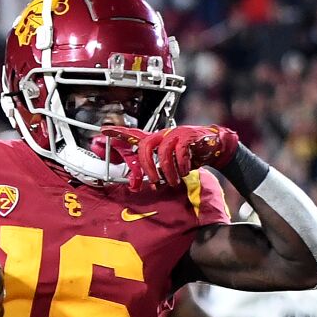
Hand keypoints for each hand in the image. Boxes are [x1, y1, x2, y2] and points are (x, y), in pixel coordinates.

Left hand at [100, 124, 239, 190]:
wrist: (213, 147)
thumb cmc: (188, 156)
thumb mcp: (168, 164)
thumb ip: (154, 172)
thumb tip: (136, 186)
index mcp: (156, 140)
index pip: (134, 135)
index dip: (119, 133)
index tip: (103, 130)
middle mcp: (163, 135)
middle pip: (145, 146)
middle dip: (147, 167)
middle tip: (153, 182)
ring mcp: (176, 134)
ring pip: (163, 151)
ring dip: (167, 171)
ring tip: (172, 182)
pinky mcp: (189, 136)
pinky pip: (180, 151)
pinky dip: (180, 165)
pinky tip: (184, 172)